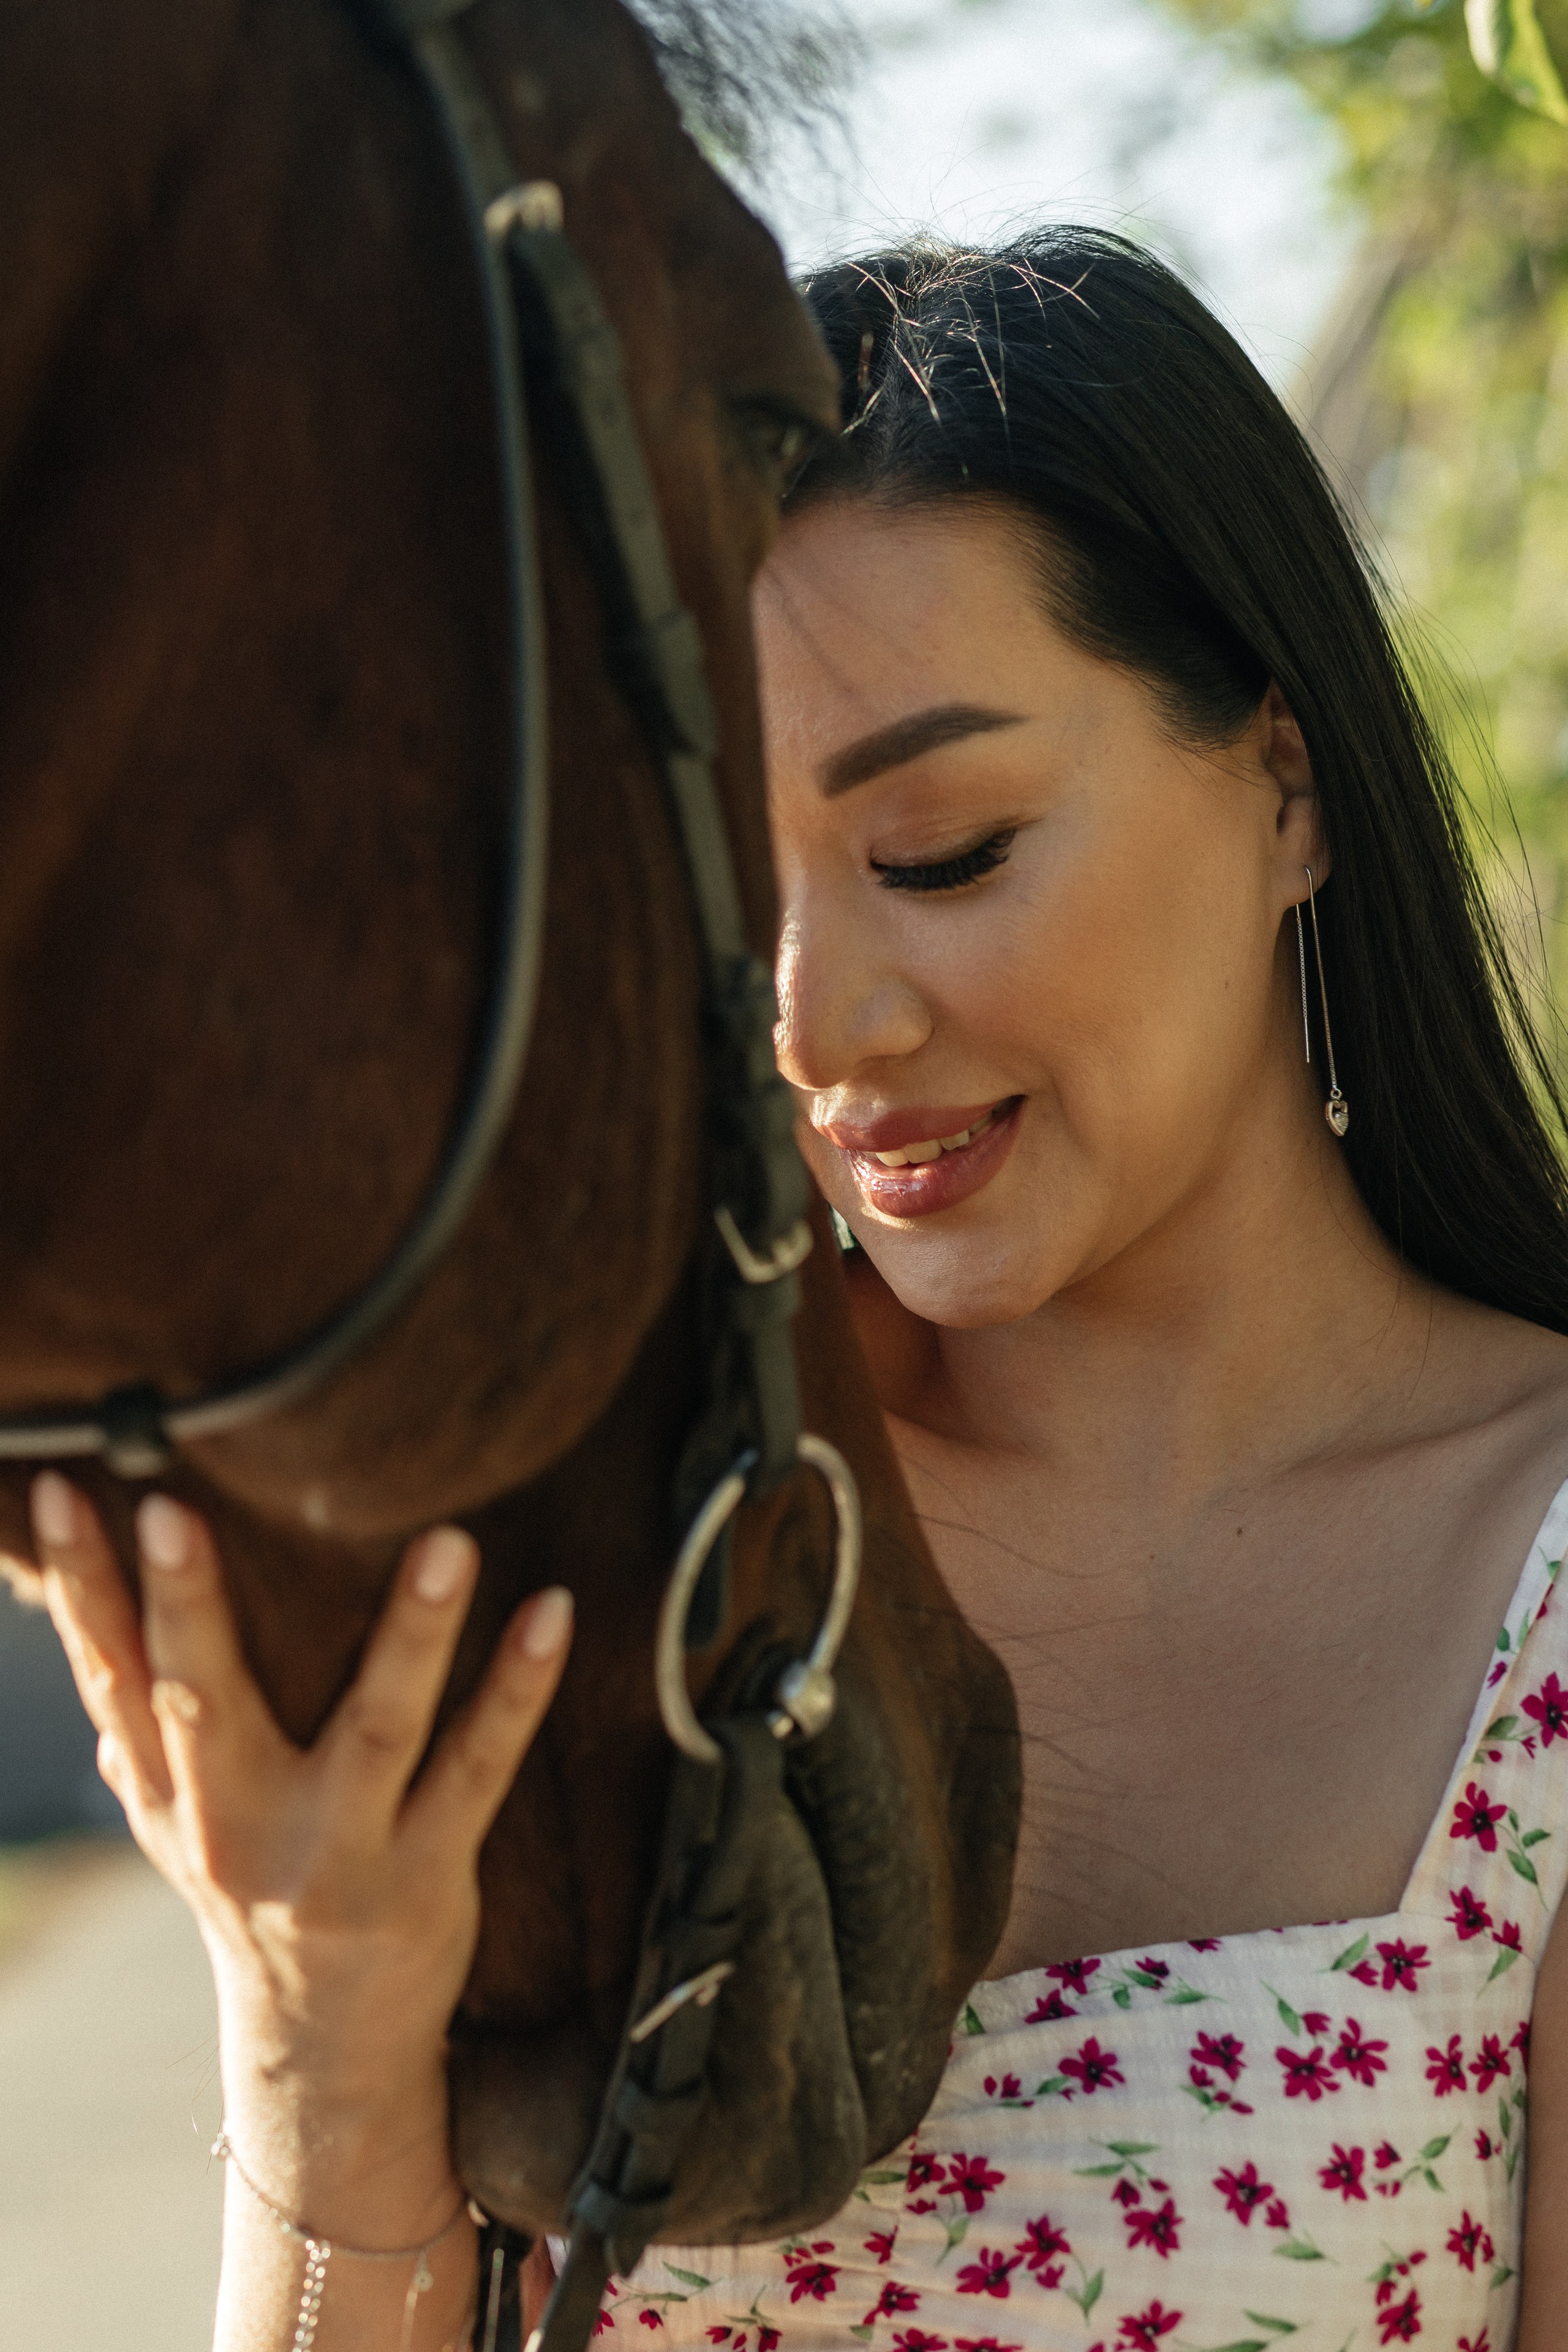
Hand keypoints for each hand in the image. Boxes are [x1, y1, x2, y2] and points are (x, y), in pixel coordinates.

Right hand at [32, 1472, 570, 2252]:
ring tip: (447, 1541)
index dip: (82, 1585)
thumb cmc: (252, 1890)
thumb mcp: (174, 1820)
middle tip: (176, 1509)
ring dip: (413, 1635)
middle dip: (188, 1606)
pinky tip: (553, 1610)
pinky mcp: (428, 1875)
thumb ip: (137, 1723)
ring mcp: (337, 1854)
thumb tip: (86, 1609)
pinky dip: (519, 1690)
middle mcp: (238, 1824)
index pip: (111, 1675)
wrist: (325, 2051)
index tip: (63, 1492)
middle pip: (206, 1700)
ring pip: (376, 1729)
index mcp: (170, 1794)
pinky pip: (481, 1769)